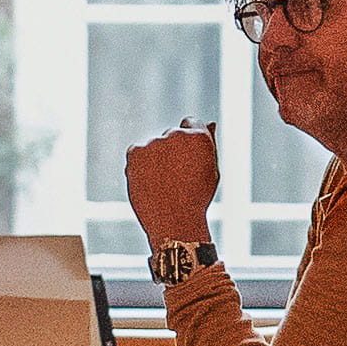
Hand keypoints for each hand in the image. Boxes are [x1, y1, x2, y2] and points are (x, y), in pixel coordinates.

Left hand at [126, 123, 221, 249]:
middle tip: (175, 176)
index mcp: (198, 137)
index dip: (190, 141)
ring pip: (154, 145)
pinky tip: (150, 181)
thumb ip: (209, 144)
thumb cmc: (197, 198)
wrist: (174, 222)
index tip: (187, 158)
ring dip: (156, 157)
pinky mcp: (135, 152)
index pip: (191, 123)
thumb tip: (210, 124)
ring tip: (162, 183)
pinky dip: (140, 164)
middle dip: (173, 150)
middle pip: (172, 135)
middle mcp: (176, 135)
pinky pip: (138, 153)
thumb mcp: (211, 171)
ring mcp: (154, 143)